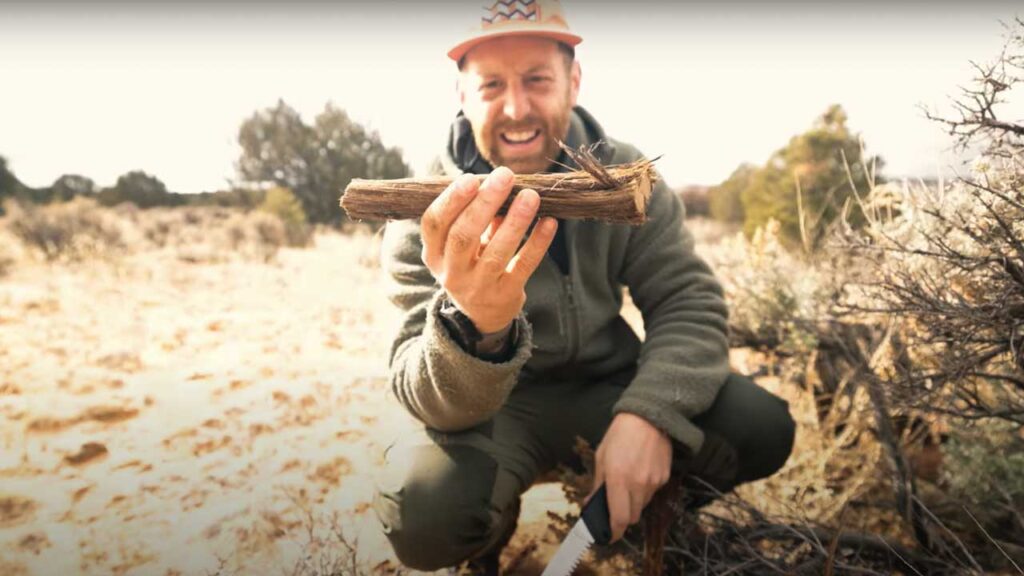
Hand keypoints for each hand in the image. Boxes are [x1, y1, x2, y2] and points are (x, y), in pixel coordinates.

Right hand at [420, 167, 557, 332]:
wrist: (482, 315)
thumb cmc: (471, 264)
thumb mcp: (461, 245)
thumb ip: (474, 216)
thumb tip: (498, 182)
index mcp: (434, 253)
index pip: (434, 224)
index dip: (451, 200)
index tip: (471, 178)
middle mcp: (451, 272)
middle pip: (463, 236)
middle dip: (484, 203)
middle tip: (505, 176)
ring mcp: (478, 287)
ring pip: (495, 252)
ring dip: (515, 221)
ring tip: (531, 196)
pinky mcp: (505, 295)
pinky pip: (523, 266)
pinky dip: (537, 243)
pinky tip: (549, 223)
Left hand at [588, 413, 672, 541]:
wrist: (649, 417)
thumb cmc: (619, 435)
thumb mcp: (601, 457)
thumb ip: (598, 484)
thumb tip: (591, 504)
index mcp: (618, 479)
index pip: (619, 518)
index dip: (613, 532)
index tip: (608, 536)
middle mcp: (638, 485)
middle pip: (632, 517)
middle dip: (622, 515)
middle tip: (615, 502)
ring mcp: (654, 482)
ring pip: (642, 505)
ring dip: (633, 501)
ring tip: (628, 481)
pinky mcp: (665, 477)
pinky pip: (653, 492)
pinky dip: (645, 490)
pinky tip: (641, 471)